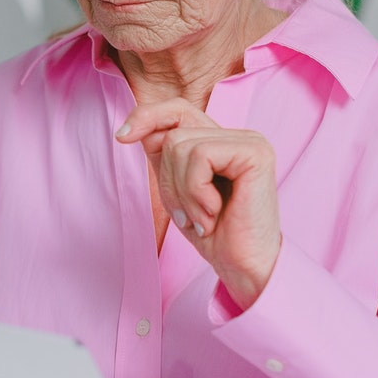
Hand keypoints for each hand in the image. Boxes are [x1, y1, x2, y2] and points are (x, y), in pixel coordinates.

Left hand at [116, 98, 280, 309]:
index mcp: (221, 141)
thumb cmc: (211, 232)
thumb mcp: (176, 188)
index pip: (177, 110)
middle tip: (189, 214)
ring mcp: (250, 141)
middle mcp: (238, 135)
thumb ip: (162, 156)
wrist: (242, 266)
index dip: (147, 116)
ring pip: (181, 145)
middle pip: (173, 134)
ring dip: (182, 192)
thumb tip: (130, 128)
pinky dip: (196, 191)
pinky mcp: (255, 152)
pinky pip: (200, 156)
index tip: (122, 136)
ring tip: (203, 216)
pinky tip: (214, 212)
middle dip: (168, 180)